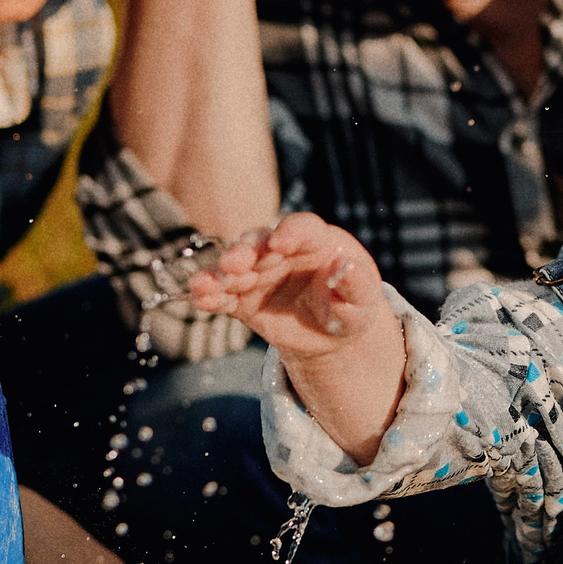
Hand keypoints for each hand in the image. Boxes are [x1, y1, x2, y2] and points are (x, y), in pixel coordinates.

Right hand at [190, 214, 406, 463]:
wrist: (333, 336)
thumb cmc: (352, 307)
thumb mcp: (363, 299)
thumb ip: (356, 283)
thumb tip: (346, 267)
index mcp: (316, 241)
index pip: (301, 228)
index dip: (289, 232)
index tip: (279, 243)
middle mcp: (281, 251)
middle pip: (258, 243)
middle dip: (243, 252)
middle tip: (233, 264)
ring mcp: (259, 273)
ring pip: (235, 267)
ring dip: (219, 274)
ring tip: (206, 285)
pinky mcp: (244, 299)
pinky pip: (224, 296)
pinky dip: (210, 296)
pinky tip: (199, 299)